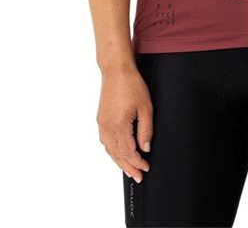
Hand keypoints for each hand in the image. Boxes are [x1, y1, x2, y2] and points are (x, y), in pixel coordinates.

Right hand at [97, 66, 153, 181]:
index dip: (138, 162)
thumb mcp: (146, 107)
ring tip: (128, 169)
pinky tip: (117, 152)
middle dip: (128, 167)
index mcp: (119, 125)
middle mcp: (107, 127)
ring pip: (109, 150)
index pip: (129, 152)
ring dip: (119, 161)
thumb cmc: (132, 85)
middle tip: (137, 176)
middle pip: (117, 155)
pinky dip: (112, 150)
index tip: (146, 167)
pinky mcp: (100, 119)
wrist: (116, 70)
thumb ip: (146, 130)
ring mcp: (102, 123)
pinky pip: (105, 141)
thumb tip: (145, 148)